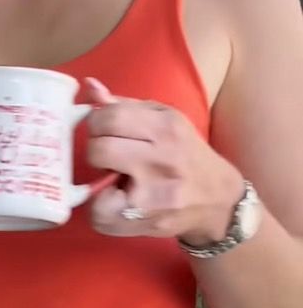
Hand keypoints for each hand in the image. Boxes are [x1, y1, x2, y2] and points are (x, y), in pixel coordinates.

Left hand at [82, 76, 244, 241]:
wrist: (218, 200)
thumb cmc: (185, 155)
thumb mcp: (163, 120)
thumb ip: (125, 105)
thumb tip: (89, 86)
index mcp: (166, 127)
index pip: (109, 117)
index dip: (96, 123)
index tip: (103, 131)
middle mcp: (163, 159)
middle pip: (99, 149)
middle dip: (95, 151)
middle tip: (107, 157)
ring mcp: (155, 194)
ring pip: (95, 187)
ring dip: (97, 183)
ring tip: (114, 180)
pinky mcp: (148, 221)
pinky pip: (101, 216)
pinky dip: (101, 210)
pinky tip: (117, 202)